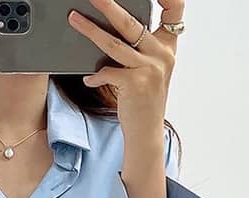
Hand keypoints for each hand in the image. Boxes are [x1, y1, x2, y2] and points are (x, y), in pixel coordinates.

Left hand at [68, 0, 181, 145]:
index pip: (174, 11)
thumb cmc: (143, 101)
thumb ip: (139, 49)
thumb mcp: (148, 70)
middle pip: (132, 22)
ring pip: (114, 43)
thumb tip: (110, 28)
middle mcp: (162, 54)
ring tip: (74, 19)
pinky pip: (108, 72)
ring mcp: (150, 69)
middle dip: (108, 5)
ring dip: (90, 30)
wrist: (146, 132)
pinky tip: (88, 79)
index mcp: (167, 47)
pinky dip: (95, 76)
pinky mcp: (136, 84)